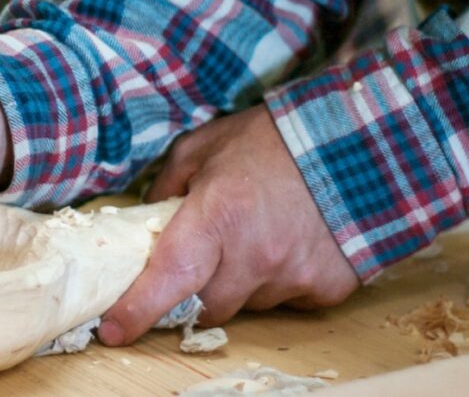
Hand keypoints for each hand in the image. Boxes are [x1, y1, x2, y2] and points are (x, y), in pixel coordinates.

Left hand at [97, 105, 358, 345]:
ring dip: (246, 281)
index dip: (137, 310)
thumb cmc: (273, 139)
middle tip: (211, 253)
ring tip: (263, 232)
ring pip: (251, 304)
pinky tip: (294, 241)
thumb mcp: (205, 146)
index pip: (168, 277)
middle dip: (201, 287)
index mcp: (218, 215)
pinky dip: (285, 280)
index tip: (112, 330)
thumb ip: (169, 183)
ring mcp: (294, 275)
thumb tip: (148, 216)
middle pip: (208, 306)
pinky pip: (291, 301)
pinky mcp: (327, 288)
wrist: (357, 140)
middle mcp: (255, 254)